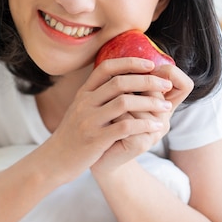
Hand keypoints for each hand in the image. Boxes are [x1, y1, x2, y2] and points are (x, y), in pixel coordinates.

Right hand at [45, 58, 176, 181]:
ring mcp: (89, 120)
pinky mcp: (95, 139)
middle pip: (119, 82)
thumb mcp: (79, 109)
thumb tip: (122, 80)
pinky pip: (125, 127)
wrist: (56, 159)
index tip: (150, 64)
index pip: (106, 68)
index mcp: (83, 93)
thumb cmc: (73, 134)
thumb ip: (96, 95)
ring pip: (124, 103)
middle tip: (166, 85)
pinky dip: (144, 125)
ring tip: (166, 107)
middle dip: (147, 81)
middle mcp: (84, 103)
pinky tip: (156, 126)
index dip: (130, 62)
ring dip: (150, 103)